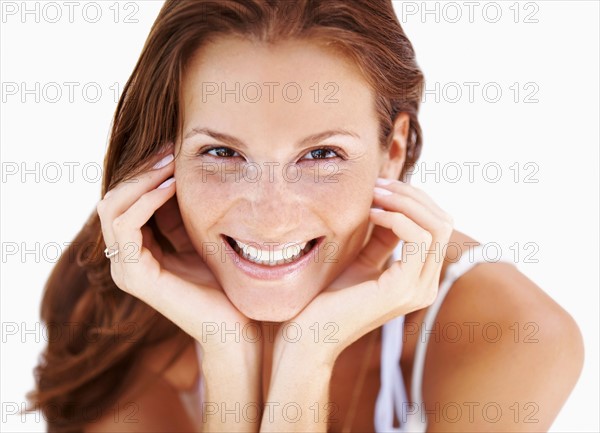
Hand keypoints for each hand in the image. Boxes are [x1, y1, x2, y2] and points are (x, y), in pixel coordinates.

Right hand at [96, 145, 256, 358]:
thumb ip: (179, 213)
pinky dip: (146, 200)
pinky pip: (126, 226)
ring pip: (112, 208)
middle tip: (169, 150)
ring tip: (171, 164)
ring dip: (142, 180)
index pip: (125, 201)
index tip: (171, 149)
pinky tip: (171, 186)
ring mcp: (125, 269)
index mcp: (137, 251)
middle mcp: (124, 259)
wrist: (237, 324)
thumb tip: (174, 170)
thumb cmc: (223, 282)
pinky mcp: (135, 277)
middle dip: (141, 171)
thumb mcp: (197, 237)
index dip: (145, 172)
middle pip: (113, 200)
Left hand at [273, 178, 453, 364]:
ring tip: (373, 194)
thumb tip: (392, 202)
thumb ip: (383, 237)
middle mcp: (426, 285)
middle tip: (378, 184)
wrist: (309, 333)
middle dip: (412, 195)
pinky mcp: (403, 290)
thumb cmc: (329, 297)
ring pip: (436, 227)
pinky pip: (418, 239)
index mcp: (420, 278)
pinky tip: (371, 213)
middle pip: (442, 222)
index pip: (437, 226)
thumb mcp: (362, 258)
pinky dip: (396, 217)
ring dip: (404, 202)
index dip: (413, 199)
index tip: (380, 186)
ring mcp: (418, 290)